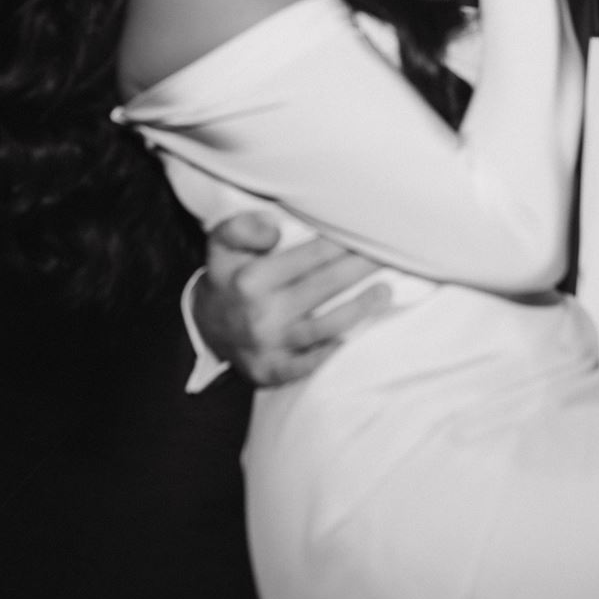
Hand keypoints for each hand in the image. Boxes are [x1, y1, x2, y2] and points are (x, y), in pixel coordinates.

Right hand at [193, 211, 388, 385]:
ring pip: (327, 326)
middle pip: (325, 286)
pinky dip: (337, 350)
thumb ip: (241, 227)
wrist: (207, 329)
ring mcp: (270, 346)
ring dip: (361, 308)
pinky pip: (313, 363)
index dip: (342, 242)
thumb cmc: (228, 278)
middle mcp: (262, 314)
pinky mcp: (274, 371)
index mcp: (251, 279)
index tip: (367, 228)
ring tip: (386, 291)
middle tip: (391, 252)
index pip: (310, 256)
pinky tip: (360, 334)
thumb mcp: (221, 245)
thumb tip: (275, 228)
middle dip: (361, 268)